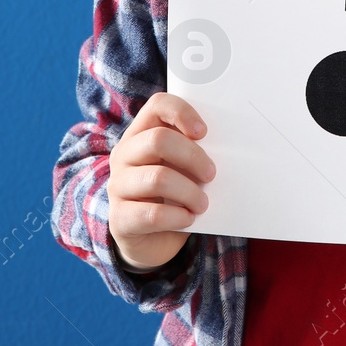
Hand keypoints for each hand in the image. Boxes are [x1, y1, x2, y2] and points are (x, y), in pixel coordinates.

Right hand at [107, 92, 214, 271]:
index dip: (182, 113)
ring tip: (202, 204)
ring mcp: (118, 187)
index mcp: (140, 135)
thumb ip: (194, 153)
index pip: (157, 105)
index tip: (204, 132)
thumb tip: (227, 149)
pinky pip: (152, 214)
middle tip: (211, 174)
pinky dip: (178, 217)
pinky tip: (187, 219)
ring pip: (158, 178)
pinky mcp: (120, 218)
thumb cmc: (173, 195)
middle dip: (193, 157)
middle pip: (158, 140)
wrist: (154, 240)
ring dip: (190, 192)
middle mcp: (124, 156)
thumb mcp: (183, 169)